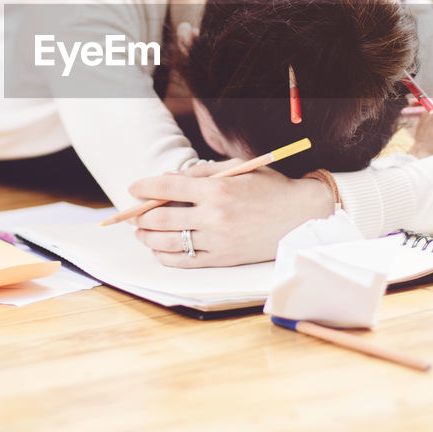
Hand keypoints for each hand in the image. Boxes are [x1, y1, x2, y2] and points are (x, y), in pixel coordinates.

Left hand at [126, 163, 333, 267]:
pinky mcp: (223, 259)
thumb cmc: (269, 187)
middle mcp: (215, 217)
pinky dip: (165, 256)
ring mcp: (218, 241)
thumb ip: (200, 174)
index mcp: (218, 190)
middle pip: (161, 218)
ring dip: (147, 237)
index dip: (144, 187)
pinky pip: (185, 262)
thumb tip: (166, 180)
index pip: (167, 188)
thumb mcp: (237, 169)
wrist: (301, 216)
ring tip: (140, 232)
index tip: (132, 188)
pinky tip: (159, 249)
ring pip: (168, 243)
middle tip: (131, 214)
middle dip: (139, 215)